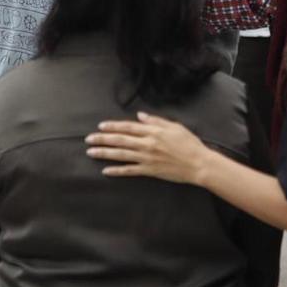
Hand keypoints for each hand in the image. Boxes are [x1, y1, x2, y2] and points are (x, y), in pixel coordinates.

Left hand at [84, 112, 213, 183]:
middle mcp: (147, 144)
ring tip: (91, 152)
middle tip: (88, 139)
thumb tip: (140, 116)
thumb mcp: (174, 126)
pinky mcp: (150, 171)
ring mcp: (147, 158)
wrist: (199, 164)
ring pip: (121, 154)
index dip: (113, 126)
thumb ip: (155, 121)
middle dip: (102, 139)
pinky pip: (130, 170)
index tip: (100, 126)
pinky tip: (106, 171)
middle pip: (120, 140)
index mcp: (153, 131)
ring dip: (104, 153)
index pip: (128, 127)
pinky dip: (117, 171)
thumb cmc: (189, 144)